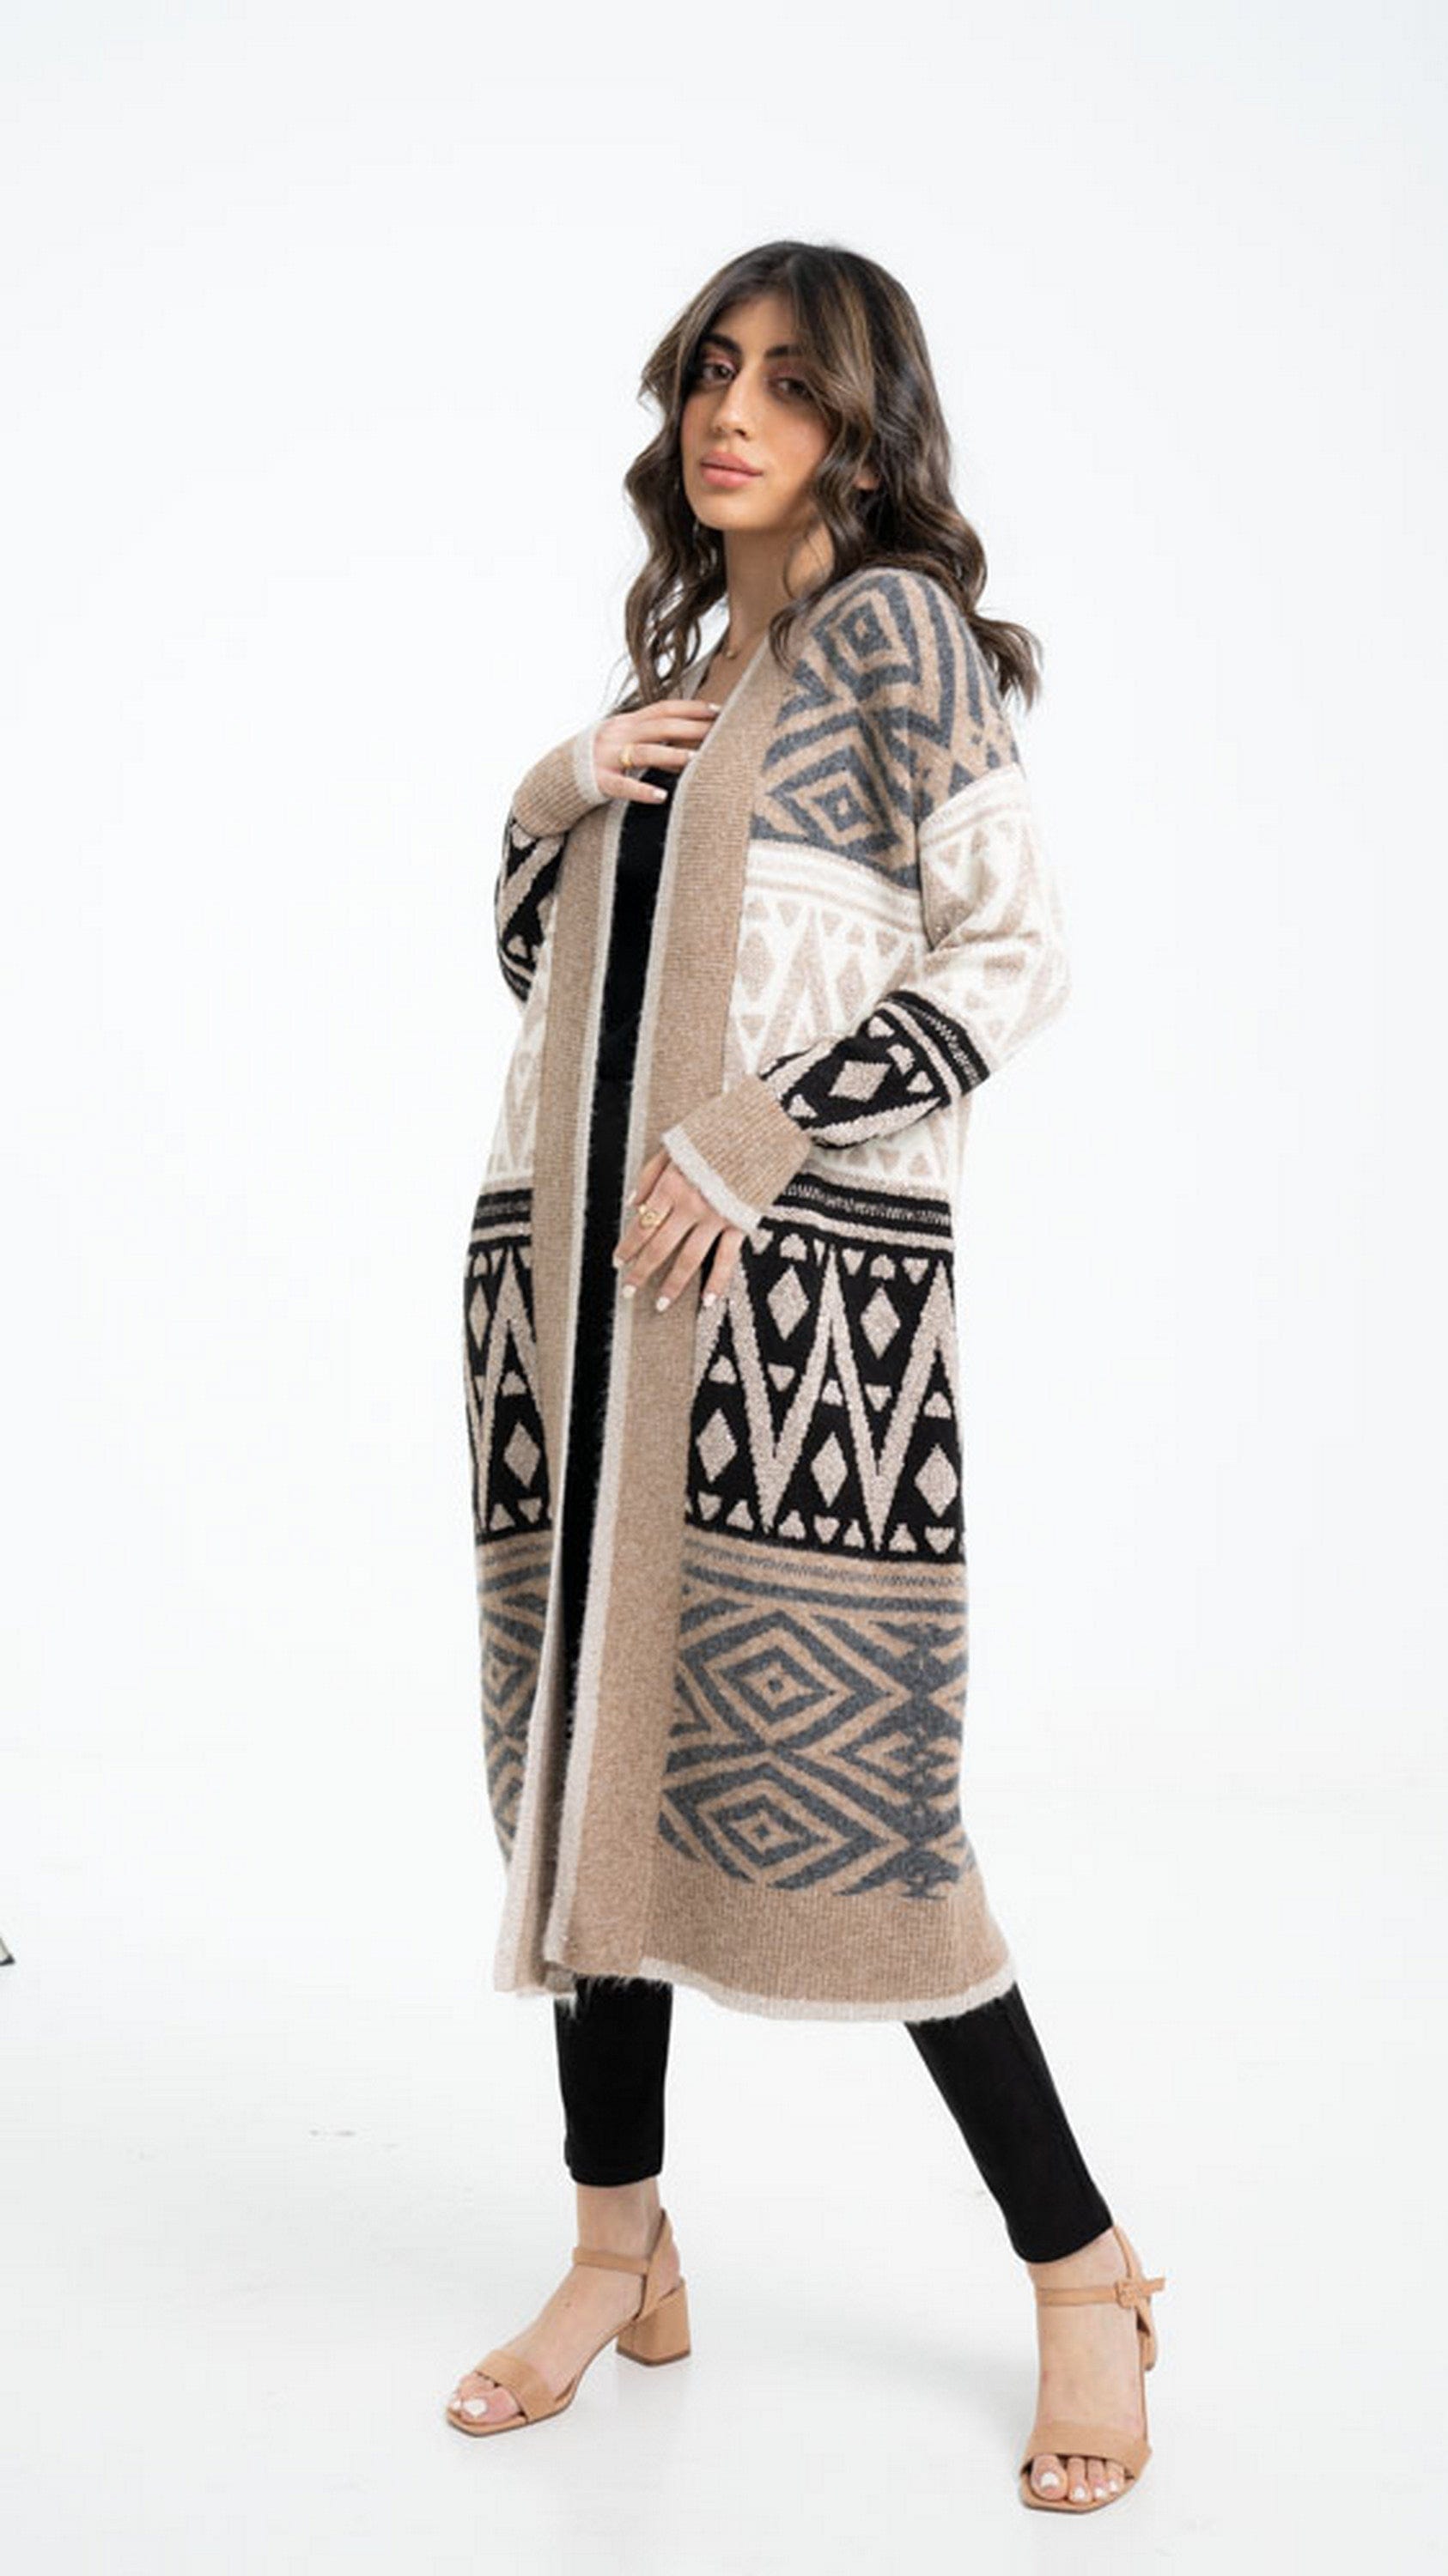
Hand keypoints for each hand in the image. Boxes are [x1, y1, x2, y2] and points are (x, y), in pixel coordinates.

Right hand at [593, 698, 720, 804]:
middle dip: (690, 729)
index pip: (663, 708)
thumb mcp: (623, 738)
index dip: (690, 708)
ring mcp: (607, 757)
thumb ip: (650, 735)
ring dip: (672, 755)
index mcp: (627, 722)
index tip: (717, 710)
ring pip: (644, 752)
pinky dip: (642, 790)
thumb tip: (689, 738)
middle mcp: (618, 734)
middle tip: (717, 733)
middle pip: (659, 727)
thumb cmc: (600, 758)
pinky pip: (623, 785)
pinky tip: (661, 795)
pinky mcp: (599, 781)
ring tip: (696, 760)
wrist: (559, 775)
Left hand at [612, 1147, 744, 1311]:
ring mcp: (716, 1217)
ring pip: (688, 1259)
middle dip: (641, 1272)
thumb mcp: (676, 1143)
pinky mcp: (740, 1222)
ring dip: (672, 1285)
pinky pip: (726, 1259)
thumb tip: (632, 1204)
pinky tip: (707, 1302)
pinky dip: (716, 1282)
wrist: (761, 1127)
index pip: (643, 1224)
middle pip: (659, 1247)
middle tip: (628, 1292)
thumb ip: (651, 1174)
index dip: (628, 1246)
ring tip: (659, 1305)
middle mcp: (690, 1205)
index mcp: (672, 1185)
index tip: (617, 1262)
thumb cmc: (716, 1131)